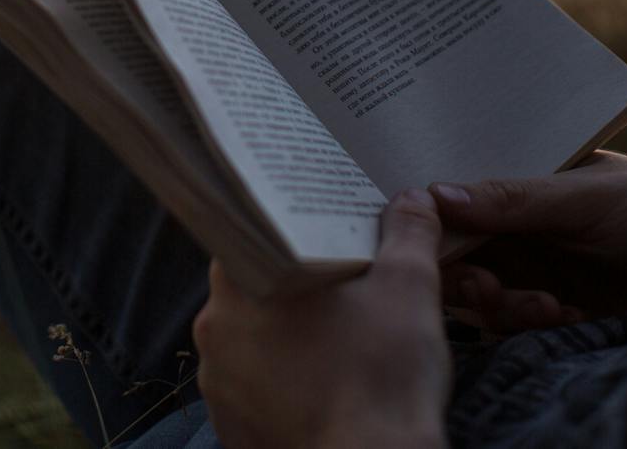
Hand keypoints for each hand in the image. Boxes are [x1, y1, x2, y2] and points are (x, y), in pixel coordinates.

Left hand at [193, 191, 450, 448]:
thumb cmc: (383, 375)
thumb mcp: (409, 286)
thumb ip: (408, 232)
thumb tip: (412, 200)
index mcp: (240, 278)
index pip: (251, 232)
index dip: (287, 230)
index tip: (318, 236)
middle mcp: (214, 327)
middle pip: (252, 287)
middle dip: (292, 286)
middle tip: (340, 290)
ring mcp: (217, 383)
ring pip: (250, 342)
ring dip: (284, 339)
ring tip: (335, 343)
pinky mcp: (231, 427)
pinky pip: (252, 391)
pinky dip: (281, 386)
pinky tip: (321, 385)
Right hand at [431, 151, 626, 330]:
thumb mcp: (588, 197)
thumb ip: (513, 201)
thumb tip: (434, 194)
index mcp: (528, 180)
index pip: (460, 196)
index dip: (432, 216)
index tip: (413, 235)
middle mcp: (526, 224)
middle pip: (461, 250)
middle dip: (463, 273)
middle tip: (484, 290)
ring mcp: (541, 268)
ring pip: (484, 292)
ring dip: (501, 304)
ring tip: (541, 307)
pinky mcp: (561, 311)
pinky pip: (517, 324)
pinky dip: (529, 325)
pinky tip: (563, 318)